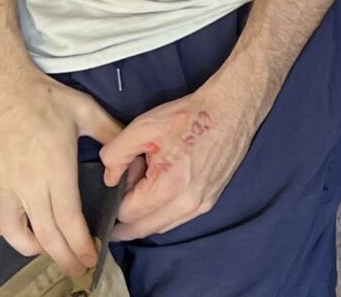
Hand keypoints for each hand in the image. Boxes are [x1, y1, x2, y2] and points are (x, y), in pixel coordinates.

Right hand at [0, 65, 123, 275]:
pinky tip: (13, 227)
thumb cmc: (42, 96)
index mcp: (55, 169)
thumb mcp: (85, 111)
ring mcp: (2, 184)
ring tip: (46, 249)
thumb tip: (128, 156)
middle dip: (63, 257)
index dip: (80, 244)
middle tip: (76, 268)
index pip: (69, 221)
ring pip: (12, 233)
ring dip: (30, 248)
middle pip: (45, 235)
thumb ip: (110, 135)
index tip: (91, 257)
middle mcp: (27, 183)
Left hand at [98, 79, 267, 240]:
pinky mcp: (210, 201)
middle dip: (125, 218)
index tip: (121, 178)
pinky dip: (162, 213)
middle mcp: (186, 205)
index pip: (126, 214)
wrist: (230, 109)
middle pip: (141, 229)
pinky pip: (177, 219)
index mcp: (167, 188)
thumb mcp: (142, 127)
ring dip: (145, 216)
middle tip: (117, 197)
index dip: (117, 197)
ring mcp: (201, 205)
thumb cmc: (188, 116)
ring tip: (142, 189)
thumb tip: (110, 178)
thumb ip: (115, 156)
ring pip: (160, 227)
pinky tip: (161, 190)